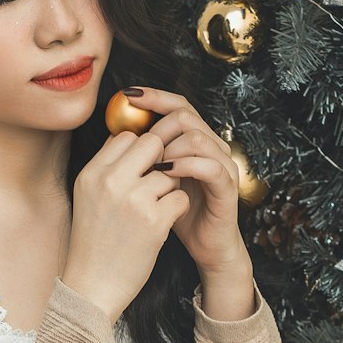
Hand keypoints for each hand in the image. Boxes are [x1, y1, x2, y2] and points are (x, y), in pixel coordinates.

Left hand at [122, 87, 246, 273]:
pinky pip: (209, 166)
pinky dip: (185, 166)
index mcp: (194, 140)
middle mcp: (212, 146)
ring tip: (151, 166)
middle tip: (139, 146)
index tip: (127, 96)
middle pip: (186, 115)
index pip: (176, 105)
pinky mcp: (228, 186)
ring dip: (170, 148)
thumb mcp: (153, 181)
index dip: (154, 97)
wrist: (204, 247)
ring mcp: (222, 164)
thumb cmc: (175, 215)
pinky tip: (165, 174)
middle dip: (157, 127)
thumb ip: (142, 158)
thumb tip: (113, 133)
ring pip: (197, 137)